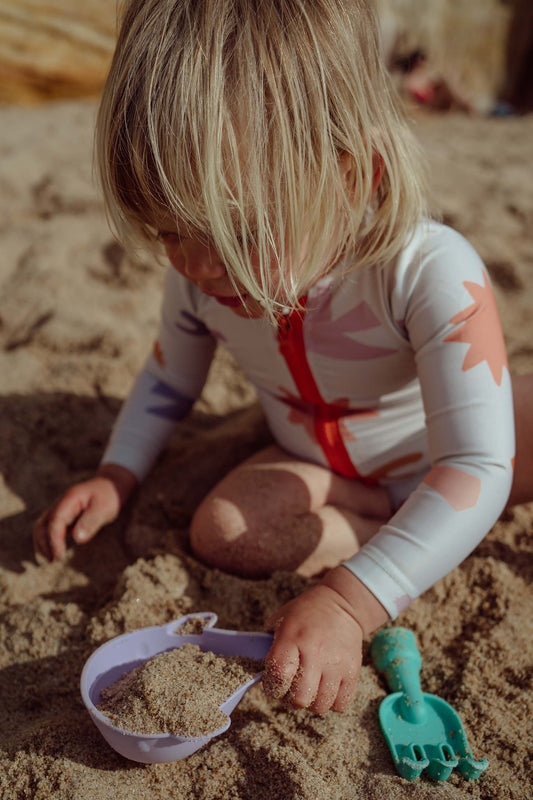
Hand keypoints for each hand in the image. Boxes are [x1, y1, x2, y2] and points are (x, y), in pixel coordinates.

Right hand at [33, 464, 136, 561]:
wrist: (111, 484)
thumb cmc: (109, 496)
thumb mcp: (105, 508)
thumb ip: (91, 521)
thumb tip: (77, 538)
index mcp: (69, 500)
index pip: (55, 522)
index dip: (54, 540)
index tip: (59, 556)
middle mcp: (60, 504)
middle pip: (42, 525)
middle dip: (44, 544)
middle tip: (53, 561)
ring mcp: (60, 510)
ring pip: (43, 527)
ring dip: (43, 544)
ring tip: (51, 560)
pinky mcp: (64, 516)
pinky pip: (50, 529)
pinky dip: (49, 541)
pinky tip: (55, 553)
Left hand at [262, 566, 388, 713]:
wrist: (343, 605)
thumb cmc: (306, 613)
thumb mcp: (282, 618)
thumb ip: (269, 643)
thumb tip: (261, 671)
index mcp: (293, 638)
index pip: (279, 675)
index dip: (272, 686)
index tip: (273, 683)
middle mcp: (316, 652)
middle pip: (300, 698)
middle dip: (291, 699)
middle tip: (291, 689)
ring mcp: (337, 664)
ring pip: (320, 706)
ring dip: (311, 702)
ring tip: (309, 688)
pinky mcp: (353, 671)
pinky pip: (340, 704)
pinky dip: (331, 702)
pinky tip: (326, 688)